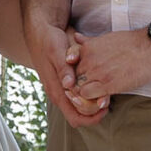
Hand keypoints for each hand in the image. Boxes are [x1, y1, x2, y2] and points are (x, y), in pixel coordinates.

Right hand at [26, 13, 107, 128]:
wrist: (41, 31)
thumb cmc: (48, 41)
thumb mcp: (56, 52)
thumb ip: (62, 69)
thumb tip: (68, 86)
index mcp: (56, 91)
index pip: (74, 118)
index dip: (91, 118)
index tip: (105, 108)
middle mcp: (60, 93)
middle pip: (80, 115)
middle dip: (96, 111)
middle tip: (109, 99)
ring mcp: (63, 88)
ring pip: (82, 105)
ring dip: (95, 102)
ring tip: (108, 92)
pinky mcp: (68, 80)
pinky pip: (81, 93)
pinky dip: (91, 92)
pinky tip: (100, 83)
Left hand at [68, 28, 150, 103]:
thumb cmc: (131, 43)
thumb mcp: (106, 38)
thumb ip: (89, 41)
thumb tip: (76, 37)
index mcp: (87, 49)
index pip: (70, 68)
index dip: (74, 77)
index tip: (82, 82)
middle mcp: (89, 60)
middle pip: (72, 80)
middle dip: (78, 87)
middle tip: (87, 93)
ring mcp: (97, 73)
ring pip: (77, 90)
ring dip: (84, 96)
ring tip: (94, 98)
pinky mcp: (108, 84)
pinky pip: (88, 96)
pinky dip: (91, 101)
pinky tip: (101, 100)